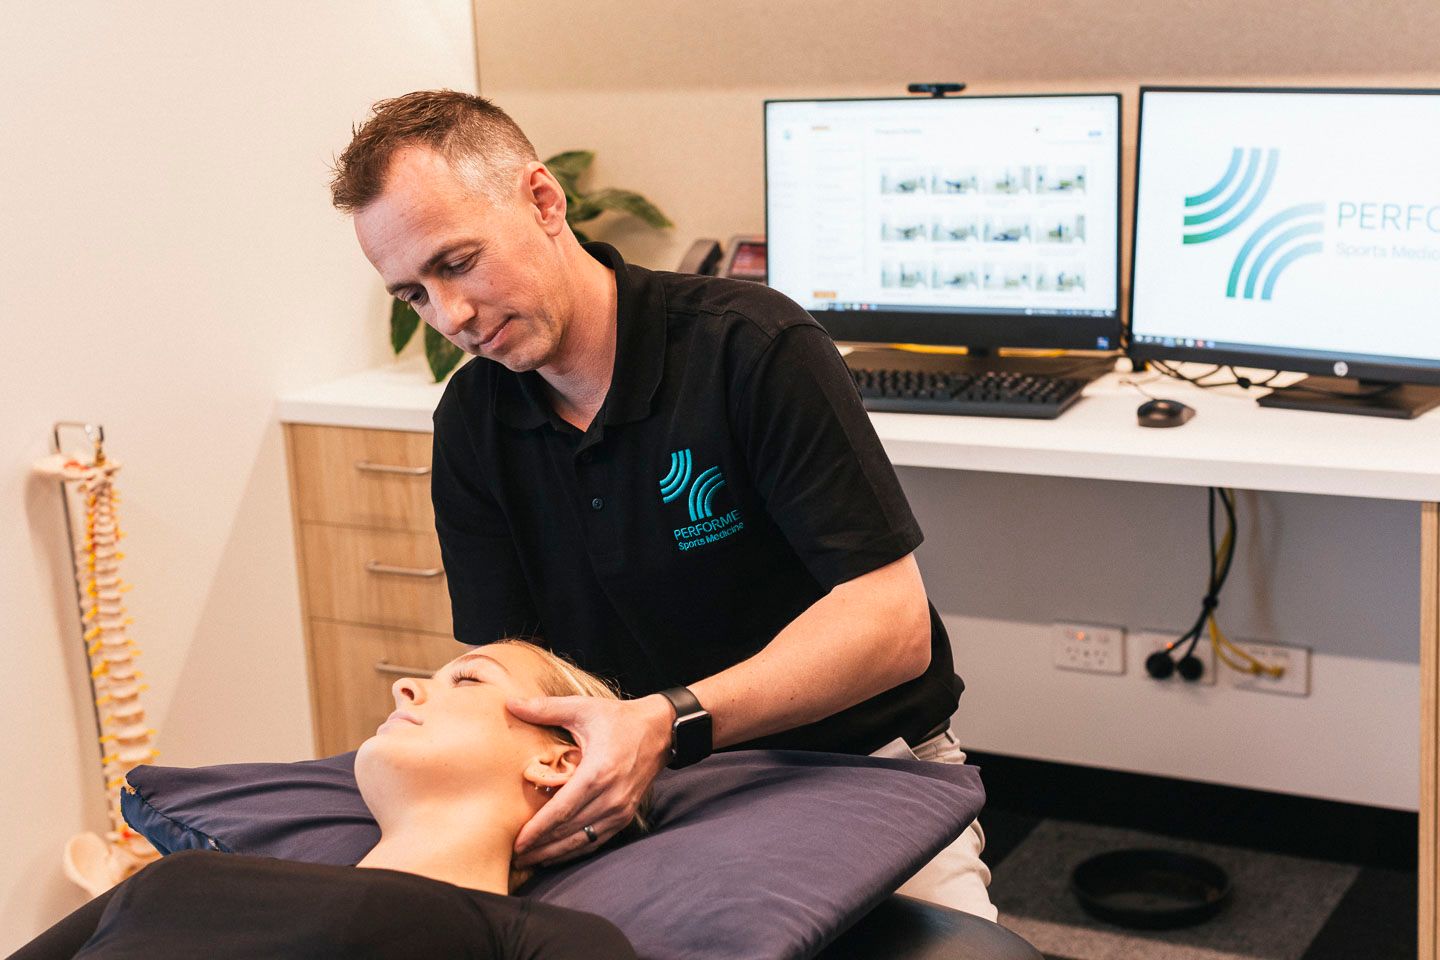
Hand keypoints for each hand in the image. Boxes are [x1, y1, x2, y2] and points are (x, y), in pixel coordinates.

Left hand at [508, 693, 673, 868]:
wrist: (660, 730)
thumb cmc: (619, 719)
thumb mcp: (583, 708)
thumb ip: (546, 709)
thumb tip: (512, 703)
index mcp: (597, 773)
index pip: (562, 810)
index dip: (538, 829)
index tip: (517, 842)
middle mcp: (610, 797)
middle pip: (569, 831)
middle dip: (540, 846)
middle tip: (514, 857)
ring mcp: (620, 810)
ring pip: (582, 841)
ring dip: (555, 853)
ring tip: (530, 860)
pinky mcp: (625, 816)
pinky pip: (596, 840)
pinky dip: (574, 850)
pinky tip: (556, 855)